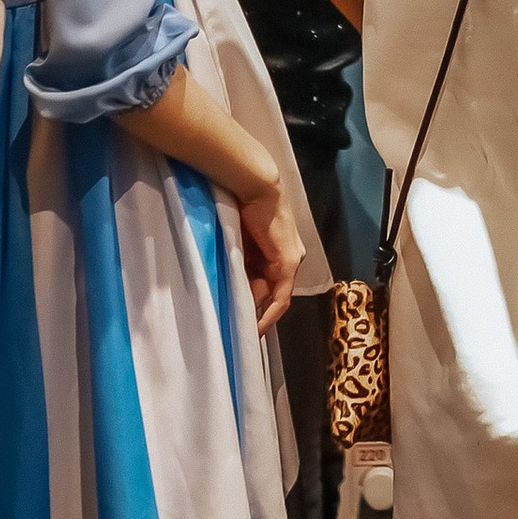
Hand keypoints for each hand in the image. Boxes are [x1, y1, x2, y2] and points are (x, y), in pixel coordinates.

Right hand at [235, 181, 301, 331]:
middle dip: (252, 310)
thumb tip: (226, 282)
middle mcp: (287, 256)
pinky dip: (269, 313)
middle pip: (267, 291)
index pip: (263, 281)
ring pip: (273, 296)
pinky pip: (280, 296)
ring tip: (242, 332)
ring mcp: (291, 260)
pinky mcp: (289, 263)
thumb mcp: (236, 239)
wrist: (255, 186)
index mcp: (274, 248)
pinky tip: (257, 328)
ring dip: (257, 314)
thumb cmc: (241, 204)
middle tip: (236, 328)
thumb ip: (236, 260)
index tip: (237, 317)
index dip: (251, 301)